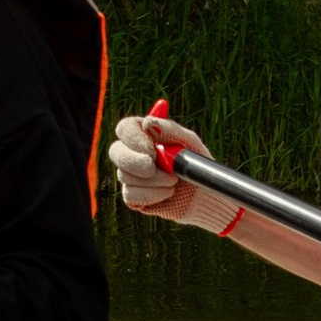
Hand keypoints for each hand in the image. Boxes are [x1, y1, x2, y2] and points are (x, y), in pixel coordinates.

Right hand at [111, 105, 237, 235]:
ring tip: (174, 181)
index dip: (132, 137)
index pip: (125, 129)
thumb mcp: (189, 142)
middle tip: (152, 167)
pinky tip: (168, 192)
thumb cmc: (197, 163)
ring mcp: (131, 176)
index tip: (151, 148)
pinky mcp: (134, 197)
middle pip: (115, 151)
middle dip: (133, 160)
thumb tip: (148, 123)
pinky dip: (152, 194)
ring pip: (125, 176)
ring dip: (153, 179)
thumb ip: (170, 129)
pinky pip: (131, 195)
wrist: (205, 194)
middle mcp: (133, 154)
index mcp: (144, 135)